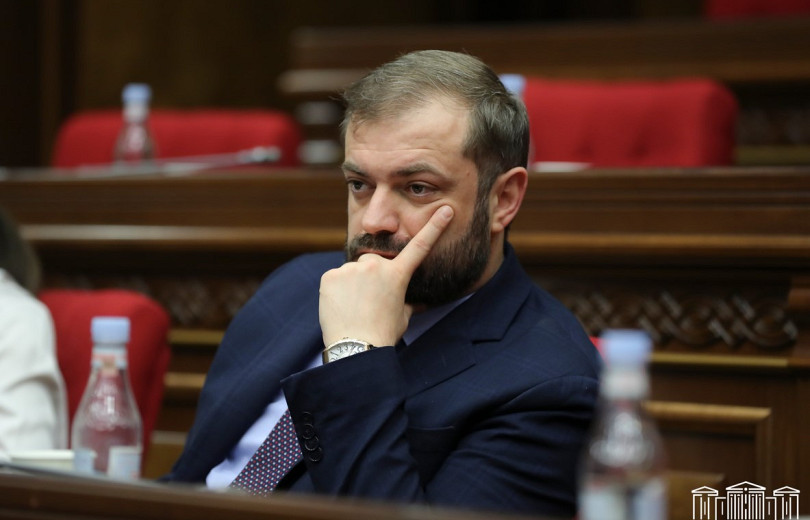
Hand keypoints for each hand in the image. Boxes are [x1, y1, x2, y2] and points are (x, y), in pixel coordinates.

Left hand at [319, 205, 453, 346]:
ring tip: (353, 308)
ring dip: (352, 284)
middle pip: (373, 263)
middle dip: (371, 276)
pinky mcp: (331, 276)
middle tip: (368, 302)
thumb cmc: (382, 334)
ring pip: (352, 272)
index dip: (435, 227)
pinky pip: (334, 279)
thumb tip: (414, 299)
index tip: (446, 210)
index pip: (420, 247)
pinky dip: (335, 290)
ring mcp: (351, 270)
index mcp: (397, 275)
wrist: (356, 348)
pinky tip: (339, 307)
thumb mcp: (402, 316)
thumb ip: (405, 299)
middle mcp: (375, 266)